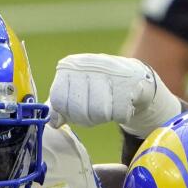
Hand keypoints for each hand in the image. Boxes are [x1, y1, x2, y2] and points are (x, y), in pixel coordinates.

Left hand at [47, 53, 180, 137]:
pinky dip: (121, 115)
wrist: (133, 77)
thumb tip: (53, 122)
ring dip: (104, 117)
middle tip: (95, 112)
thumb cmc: (98, 88)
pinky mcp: (129, 82)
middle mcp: (87, 64)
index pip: (58, 99)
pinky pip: (118, 113)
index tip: (75, 112)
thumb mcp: (75, 91)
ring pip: (98, 112)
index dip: (66, 113)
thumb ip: (60, 106)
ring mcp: (109, 71)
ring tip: (109, 107)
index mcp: (69, 67)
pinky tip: (121, 105)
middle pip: (78, 109)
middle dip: (86, 119)